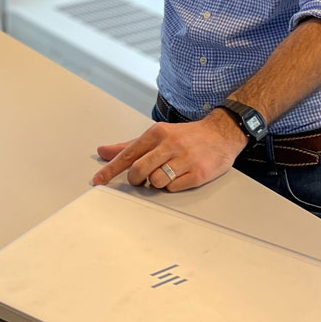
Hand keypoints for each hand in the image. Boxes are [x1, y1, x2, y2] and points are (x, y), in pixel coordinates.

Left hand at [92, 111, 247, 190]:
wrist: (222, 134)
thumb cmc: (185, 137)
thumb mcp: (156, 135)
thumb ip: (129, 146)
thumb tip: (102, 151)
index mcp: (156, 133)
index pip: (127, 154)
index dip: (110, 169)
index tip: (98, 180)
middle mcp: (170, 145)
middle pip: (139, 170)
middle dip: (135, 179)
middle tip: (140, 179)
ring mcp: (185, 159)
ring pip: (156, 181)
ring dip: (156, 183)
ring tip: (166, 173)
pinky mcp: (199, 173)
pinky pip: (174, 188)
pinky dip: (172, 186)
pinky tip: (179, 176)